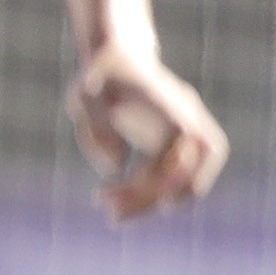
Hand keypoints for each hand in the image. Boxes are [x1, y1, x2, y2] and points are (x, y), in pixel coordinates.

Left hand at [72, 43, 226, 221]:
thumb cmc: (99, 77)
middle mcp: (189, 122)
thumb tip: (115, 166)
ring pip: (186, 184)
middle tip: (112, 215)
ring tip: (112, 214)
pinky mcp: (176, 150)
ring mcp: (188, 136)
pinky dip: (150, 196)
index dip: (169, 174)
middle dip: (154, 198)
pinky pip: (173, 181)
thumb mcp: (86, 97)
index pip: (185, 148)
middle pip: (190, 174)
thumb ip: (97, 128)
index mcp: (171, 107)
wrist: (117, 60)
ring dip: (152, 203)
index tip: (132, 192)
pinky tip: (115, 201)